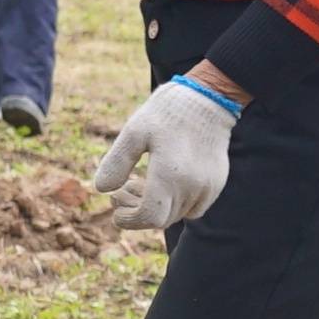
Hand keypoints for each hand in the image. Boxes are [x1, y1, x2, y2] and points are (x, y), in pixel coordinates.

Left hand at [90, 71, 239, 230]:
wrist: (208, 99)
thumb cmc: (167, 112)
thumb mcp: (134, 132)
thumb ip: (117, 162)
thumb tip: (102, 189)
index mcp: (170, 174)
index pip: (149, 217)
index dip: (129, 218)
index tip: (115, 201)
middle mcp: (192, 186)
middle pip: (161, 219)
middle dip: (137, 211)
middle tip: (122, 189)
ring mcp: (208, 187)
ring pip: (177, 215)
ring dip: (156, 207)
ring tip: (140, 182)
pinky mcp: (216, 184)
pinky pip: (194, 209)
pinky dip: (176, 204)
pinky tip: (165, 184)